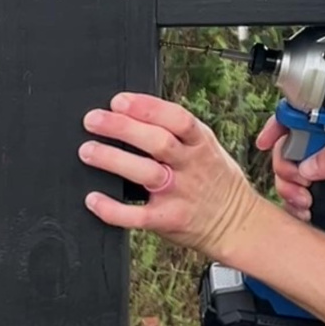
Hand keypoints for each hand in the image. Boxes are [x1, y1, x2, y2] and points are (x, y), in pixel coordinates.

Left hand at [79, 93, 264, 257]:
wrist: (237, 224)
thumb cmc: (216, 181)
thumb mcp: (209, 149)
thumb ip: (180, 133)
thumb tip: (137, 112)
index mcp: (202, 144)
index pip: (177, 118)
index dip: (147, 107)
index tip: (119, 101)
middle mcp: (191, 166)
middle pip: (158, 142)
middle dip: (123, 128)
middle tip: (93, 120)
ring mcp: (180, 193)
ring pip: (146, 173)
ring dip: (113, 160)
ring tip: (87, 150)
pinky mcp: (169, 220)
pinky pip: (136, 216)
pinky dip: (112, 208)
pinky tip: (93, 199)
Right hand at [254, 117, 324, 227]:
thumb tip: (309, 166)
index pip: (304, 115)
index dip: (280, 126)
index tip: (267, 142)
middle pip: (290, 147)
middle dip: (285, 167)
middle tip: (299, 184)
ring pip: (292, 172)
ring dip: (290, 189)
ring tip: (305, 201)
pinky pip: (300, 192)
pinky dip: (296, 203)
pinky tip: (306, 210)